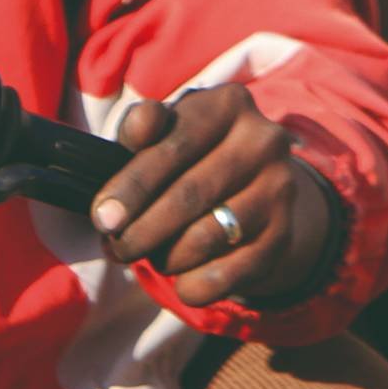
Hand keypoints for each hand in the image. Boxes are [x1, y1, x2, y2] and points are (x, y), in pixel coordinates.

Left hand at [91, 89, 337, 311]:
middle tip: (116, 248)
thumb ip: (140, 130)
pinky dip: (198, 285)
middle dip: (141, 230)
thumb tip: (126, 154)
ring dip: (168, 257)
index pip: (173, 145)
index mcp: (227, 103)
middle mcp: (263, 140)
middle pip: (190, 195)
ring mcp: (280, 187)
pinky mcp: (284, 233)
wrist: (256, 187)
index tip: (102, 217)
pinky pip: (233, 271)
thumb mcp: (168, 130)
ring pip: (209, 236)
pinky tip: (183, 283)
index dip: (132, 185)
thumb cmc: (191, 156)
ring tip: (151, 257)